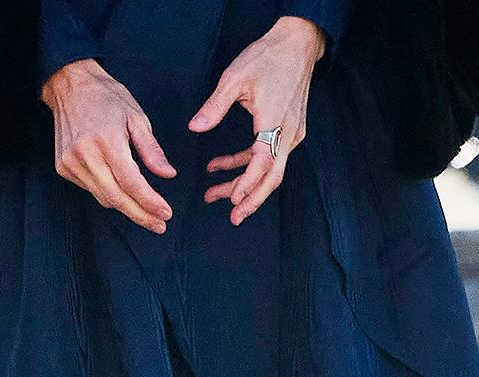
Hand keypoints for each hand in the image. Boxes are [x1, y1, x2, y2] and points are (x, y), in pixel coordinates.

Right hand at [41, 59, 175, 233]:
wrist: (70, 87)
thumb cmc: (107, 98)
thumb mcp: (137, 118)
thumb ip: (151, 150)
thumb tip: (167, 175)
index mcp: (107, 141)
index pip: (131, 182)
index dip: (149, 202)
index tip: (165, 214)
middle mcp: (85, 155)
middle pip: (116, 197)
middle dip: (140, 214)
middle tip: (159, 224)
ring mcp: (71, 163)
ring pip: (103, 197)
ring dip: (125, 207)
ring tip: (145, 213)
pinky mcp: (63, 168)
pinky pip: (91, 189)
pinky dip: (108, 193)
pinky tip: (121, 192)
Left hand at [190, 16, 325, 224]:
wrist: (297, 42)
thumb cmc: (268, 57)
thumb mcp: (234, 78)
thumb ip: (214, 106)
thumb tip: (195, 128)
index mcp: (275, 121)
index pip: (263, 162)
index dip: (248, 184)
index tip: (233, 201)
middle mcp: (287, 132)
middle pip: (273, 176)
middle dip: (252, 199)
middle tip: (233, 218)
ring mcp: (290, 132)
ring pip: (269, 169)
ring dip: (243, 184)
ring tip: (215, 195)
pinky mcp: (286, 128)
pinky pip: (266, 155)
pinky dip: (244, 165)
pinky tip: (218, 168)